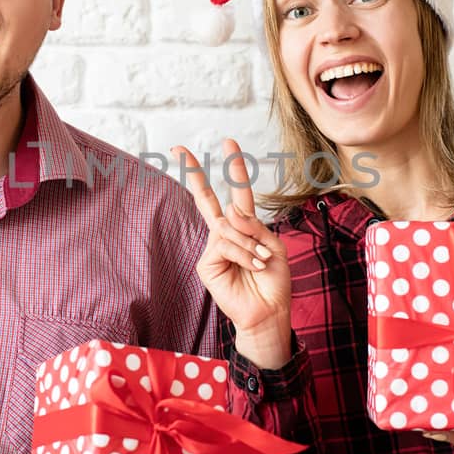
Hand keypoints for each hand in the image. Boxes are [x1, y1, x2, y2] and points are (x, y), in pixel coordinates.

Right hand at [171, 139, 291, 369]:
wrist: (268, 312)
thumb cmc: (273, 281)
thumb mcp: (274, 247)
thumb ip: (254, 226)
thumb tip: (230, 211)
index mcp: (244, 228)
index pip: (237, 193)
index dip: (234, 168)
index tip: (228, 142)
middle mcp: (224, 234)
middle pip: (206, 198)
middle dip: (193, 171)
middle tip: (178, 147)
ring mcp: (213, 248)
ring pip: (228, 228)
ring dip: (251, 245)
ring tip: (260, 263)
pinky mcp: (206, 263)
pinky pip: (226, 245)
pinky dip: (243, 254)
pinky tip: (252, 267)